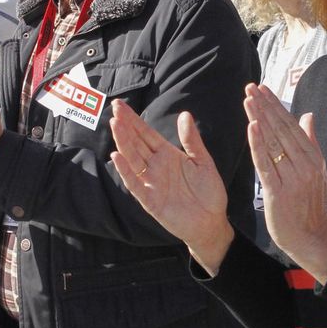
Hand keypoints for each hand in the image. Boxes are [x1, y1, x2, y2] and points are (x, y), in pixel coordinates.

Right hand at [108, 101, 233, 272]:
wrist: (212, 222)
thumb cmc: (208, 192)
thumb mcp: (203, 161)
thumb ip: (192, 140)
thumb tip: (185, 114)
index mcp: (168, 155)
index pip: (146, 134)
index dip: (134, 120)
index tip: (121, 105)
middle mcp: (156, 167)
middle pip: (137, 143)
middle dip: (125, 126)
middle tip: (114, 108)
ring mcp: (151, 183)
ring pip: (133, 159)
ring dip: (123, 143)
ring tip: (115, 125)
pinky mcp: (150, 200)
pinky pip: (135, 184)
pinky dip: (126, 171)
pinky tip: (117, 157)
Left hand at [244, 83, 326, 282]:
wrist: (310, 237)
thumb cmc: (310, 204)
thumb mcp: (318, 171)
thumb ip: (311, 142)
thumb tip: (308, 116)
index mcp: (314, 158)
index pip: (292, 125)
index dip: (276, 105)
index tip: (263, 89)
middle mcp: (305, 165)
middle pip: (281, 129)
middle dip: (265, 106)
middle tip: (251, 87)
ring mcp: (292, 178)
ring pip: (272, 142)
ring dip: (259, 118)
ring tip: (247, 100)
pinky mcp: (278, 191)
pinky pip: (265, 163)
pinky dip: (257, 144)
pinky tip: (251, 127)